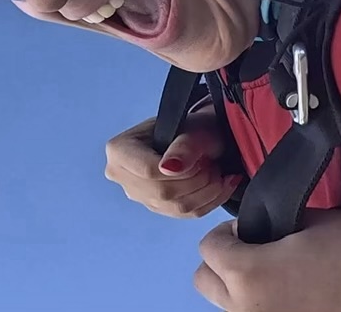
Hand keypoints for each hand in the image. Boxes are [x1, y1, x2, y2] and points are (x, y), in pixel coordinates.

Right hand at [103, 113, 237, 218]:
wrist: (198, 135)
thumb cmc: (192, 126)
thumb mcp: (192, 127)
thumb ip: (182, 146)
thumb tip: (169, 168)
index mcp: (119, 150)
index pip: (148, 171)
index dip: (179, 171)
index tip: (202, 160)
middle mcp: (122, 176)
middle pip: (161, 192)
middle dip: (195, 182)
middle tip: (213, 166)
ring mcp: (138, 194)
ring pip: (174, 207)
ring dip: (205, 193)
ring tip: (218, 174)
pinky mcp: (155, 207)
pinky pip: (183, 215)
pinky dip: (208, 202)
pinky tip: (220, 187)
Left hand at [193, 210, 340, 311]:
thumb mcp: (314, 223)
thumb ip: (274, 230)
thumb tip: (262, 235)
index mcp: (251, 276)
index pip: (210, 249)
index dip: (229, 233)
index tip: (251, 230)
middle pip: (208, 284)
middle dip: (226, 265)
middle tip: (258, 254)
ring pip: (234, 309)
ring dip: (245, 292)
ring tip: (282, 281)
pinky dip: (273, 309)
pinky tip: (301, 300)